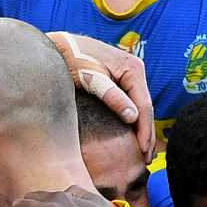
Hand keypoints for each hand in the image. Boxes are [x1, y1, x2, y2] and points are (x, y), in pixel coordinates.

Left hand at [46, 32, 154, 153]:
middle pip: (146, 108)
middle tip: (146, 159)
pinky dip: (134, 121)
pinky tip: (133, 136)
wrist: (59, 46)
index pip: (144, 105)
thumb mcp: (91, 78)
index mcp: (133, 68)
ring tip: (143, 153)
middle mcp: (135, 70)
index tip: (143, 151)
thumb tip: (133, 117)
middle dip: (147, 134)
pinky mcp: (121, 80)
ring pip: (140, 107)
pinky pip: (132, 103)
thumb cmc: (72, 59)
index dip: (145, 130)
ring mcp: (129, 75)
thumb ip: (111, 96)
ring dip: (143, 130)